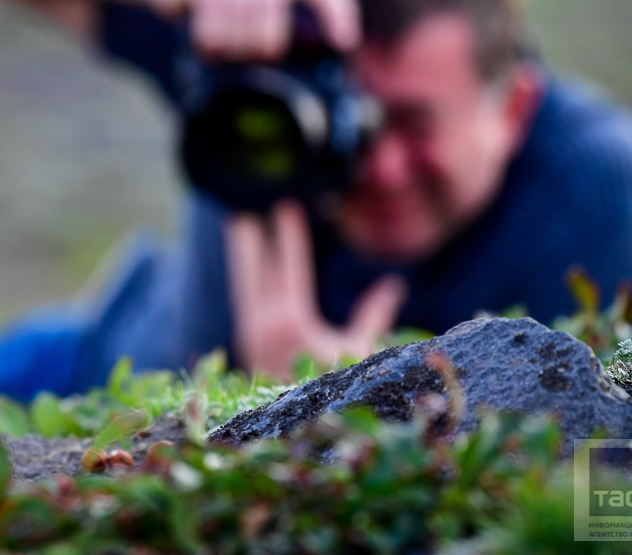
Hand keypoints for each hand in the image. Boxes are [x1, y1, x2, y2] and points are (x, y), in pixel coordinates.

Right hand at [186, 0, 358, 59]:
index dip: (338, 11)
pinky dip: (209, 43)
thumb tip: (318, 44)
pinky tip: (207, 36)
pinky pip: (213, 33)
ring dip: (230, 48)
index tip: (344, 41)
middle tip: (244, 48)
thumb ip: (282, 13)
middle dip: (256, 51)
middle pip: (270, 35)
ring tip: (222, 40)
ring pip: (242, 37)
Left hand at [225, 200, 406, 379]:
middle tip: (246, 206)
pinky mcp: (246, 343)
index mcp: (292, 322)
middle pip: (256, 270)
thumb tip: (394, 283)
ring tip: (236, 224)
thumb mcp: (361, 349)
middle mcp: (264, 325)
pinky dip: (244, 278)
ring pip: (243, 283)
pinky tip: (246, 267)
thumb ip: (374, 315)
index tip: (285, 208)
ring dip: (242, 254)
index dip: (288, 236)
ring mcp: (251, 334)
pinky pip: (244, 299)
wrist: (303, 425)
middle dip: (253, 238)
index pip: (288, 267)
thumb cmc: (340, 389)